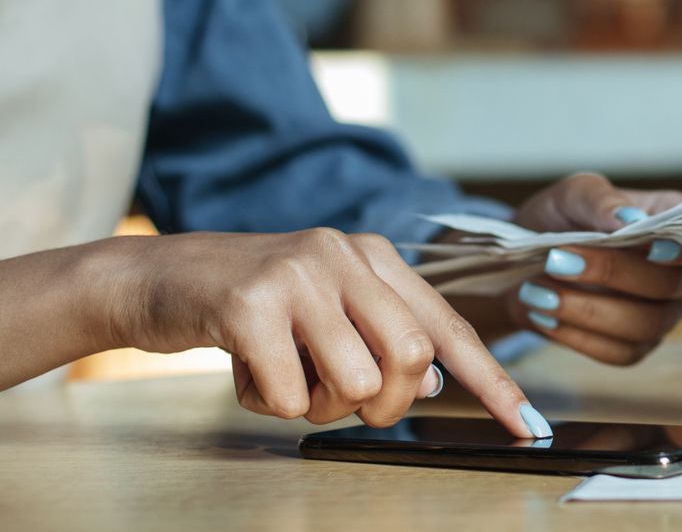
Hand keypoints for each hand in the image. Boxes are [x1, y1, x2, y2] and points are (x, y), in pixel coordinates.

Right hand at [102, 229, 547, 437]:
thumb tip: (428, 388)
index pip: (448, 327)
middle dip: (381, 405)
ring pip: (354, 383)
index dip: (491, 382)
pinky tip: (245, 373)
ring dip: (316, 407)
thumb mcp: (325, 314)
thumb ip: (381, 340)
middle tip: (339, 403)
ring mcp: (298, 274)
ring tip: (282, 377)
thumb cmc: (250, 308)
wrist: (153, 279)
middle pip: (410, 360)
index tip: (528, 427)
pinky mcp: (249, 304)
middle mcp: (345, 254)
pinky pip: (291, 395)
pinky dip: (269, 403)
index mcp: (375, 257)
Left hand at [502, 173, 681, 364]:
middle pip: (671, 285)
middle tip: (558, 260)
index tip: (653, 248)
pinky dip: (578, 336)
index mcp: (675, 226)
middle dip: (613, 274)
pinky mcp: (634, 345)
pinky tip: (544, 315)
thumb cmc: (559, 220)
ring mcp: (661, 313)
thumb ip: (600, 201)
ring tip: (539, 292)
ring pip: (646, 325)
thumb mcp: (572, 195)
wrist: (524, 262)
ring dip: (589, 310)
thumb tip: (630, 219)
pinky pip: (620, 353)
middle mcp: (679, 272)